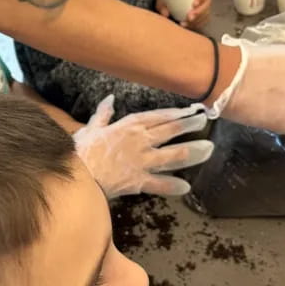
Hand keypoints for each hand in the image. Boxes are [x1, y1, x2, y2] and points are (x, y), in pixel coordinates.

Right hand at [73, 95, 214, 197]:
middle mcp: (140, 141)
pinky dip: (173, 186)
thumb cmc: (81, 151)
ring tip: (208, 149)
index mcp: (129, 126)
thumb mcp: (91, 128)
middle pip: (171, 131)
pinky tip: (186, 187)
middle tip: (203, 122)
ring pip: (174, 155)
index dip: (176, 113)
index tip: (190, 110)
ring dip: (193, 152)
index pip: (158, 116)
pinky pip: (161, 184)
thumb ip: (103, 114)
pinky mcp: (139, 181)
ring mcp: (142, 161)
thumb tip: (109, 98)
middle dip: (190, 125)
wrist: (77, 175)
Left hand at [158, 0, 211, 29]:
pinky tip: (189, 26)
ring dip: (198, 20)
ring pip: (206, 12)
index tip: (193, 4)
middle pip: (206, 3)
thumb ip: (162, 3)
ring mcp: (203, 4)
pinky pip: (203, 19)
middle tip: (189, 17)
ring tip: (187, 23)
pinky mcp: (202, 12)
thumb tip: (165, 14)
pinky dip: (197, 24)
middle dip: (199, 12)